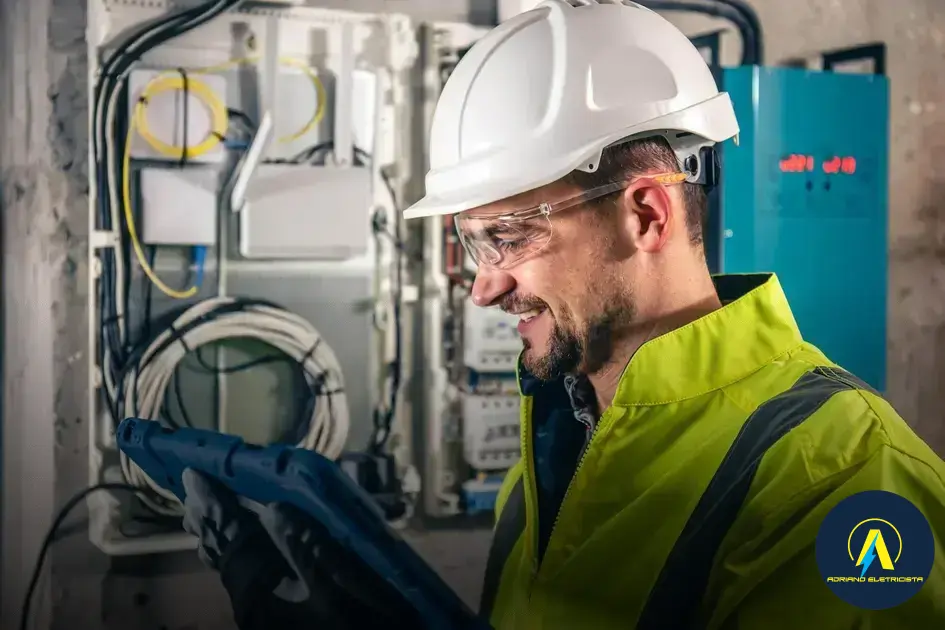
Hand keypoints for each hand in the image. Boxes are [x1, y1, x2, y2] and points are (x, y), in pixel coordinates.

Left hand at [181, 469, 418, 627]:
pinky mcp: (273, 620)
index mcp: (263, 590)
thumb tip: (274, 509)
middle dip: (209, 522)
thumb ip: (305, 547)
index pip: (231, 538)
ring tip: (204, 518)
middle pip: (223, 554)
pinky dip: (234, 557)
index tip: (193, 476)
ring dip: (219, 540)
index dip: (215, 505)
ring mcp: (260, 615)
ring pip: (230, 569)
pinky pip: (242, 579)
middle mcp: (251, 603)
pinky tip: (238, 553)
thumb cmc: (354, 627)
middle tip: (192, 493)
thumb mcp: (336, 588)